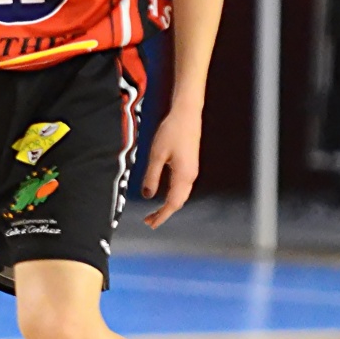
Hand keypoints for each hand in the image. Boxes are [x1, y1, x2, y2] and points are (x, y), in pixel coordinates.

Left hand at [141, 103, 201, 229]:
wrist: (187, 114)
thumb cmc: (172, 131)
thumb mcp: (157, 155)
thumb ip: (152, 176)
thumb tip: (148, 195)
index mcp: (183, 176)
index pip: (172, 204)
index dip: (162, 216)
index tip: (150, 224)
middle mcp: (190, 176)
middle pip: (178, 202)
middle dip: (164, 214)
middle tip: (149, 221)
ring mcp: (191, 170)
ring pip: (181, 195)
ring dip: (168, 205)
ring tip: (154, 211)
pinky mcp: (189, 165)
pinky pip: (182, 187)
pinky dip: (172, 196)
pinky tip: (163, 194)